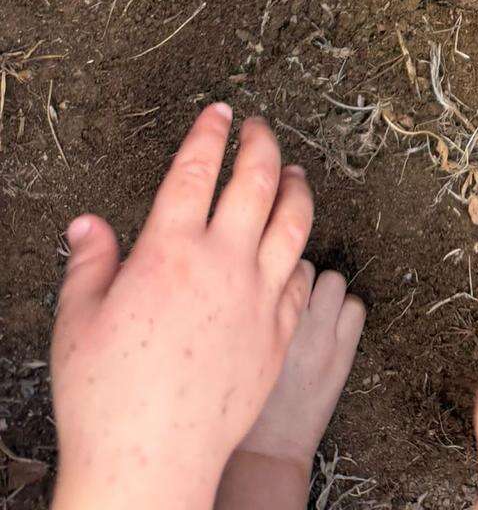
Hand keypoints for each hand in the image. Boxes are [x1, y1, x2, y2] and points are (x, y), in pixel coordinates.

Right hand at [51, 104, 313, 509]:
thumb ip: (89, 263)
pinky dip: (302, 253)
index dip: (209, 133)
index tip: (218, 112)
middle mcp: (221, 263)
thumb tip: (88, 225)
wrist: (150, 462)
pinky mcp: (278, 333)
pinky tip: (298, 248)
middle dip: (261, 142)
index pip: (195, 169)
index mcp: (168, 251)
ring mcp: (258, 296)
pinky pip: (302, 278)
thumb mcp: (77, 321)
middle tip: (258, 127)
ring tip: (293, 171)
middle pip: (256, 180)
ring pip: (294, 221)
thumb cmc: (105, 397)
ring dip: (296, 187)